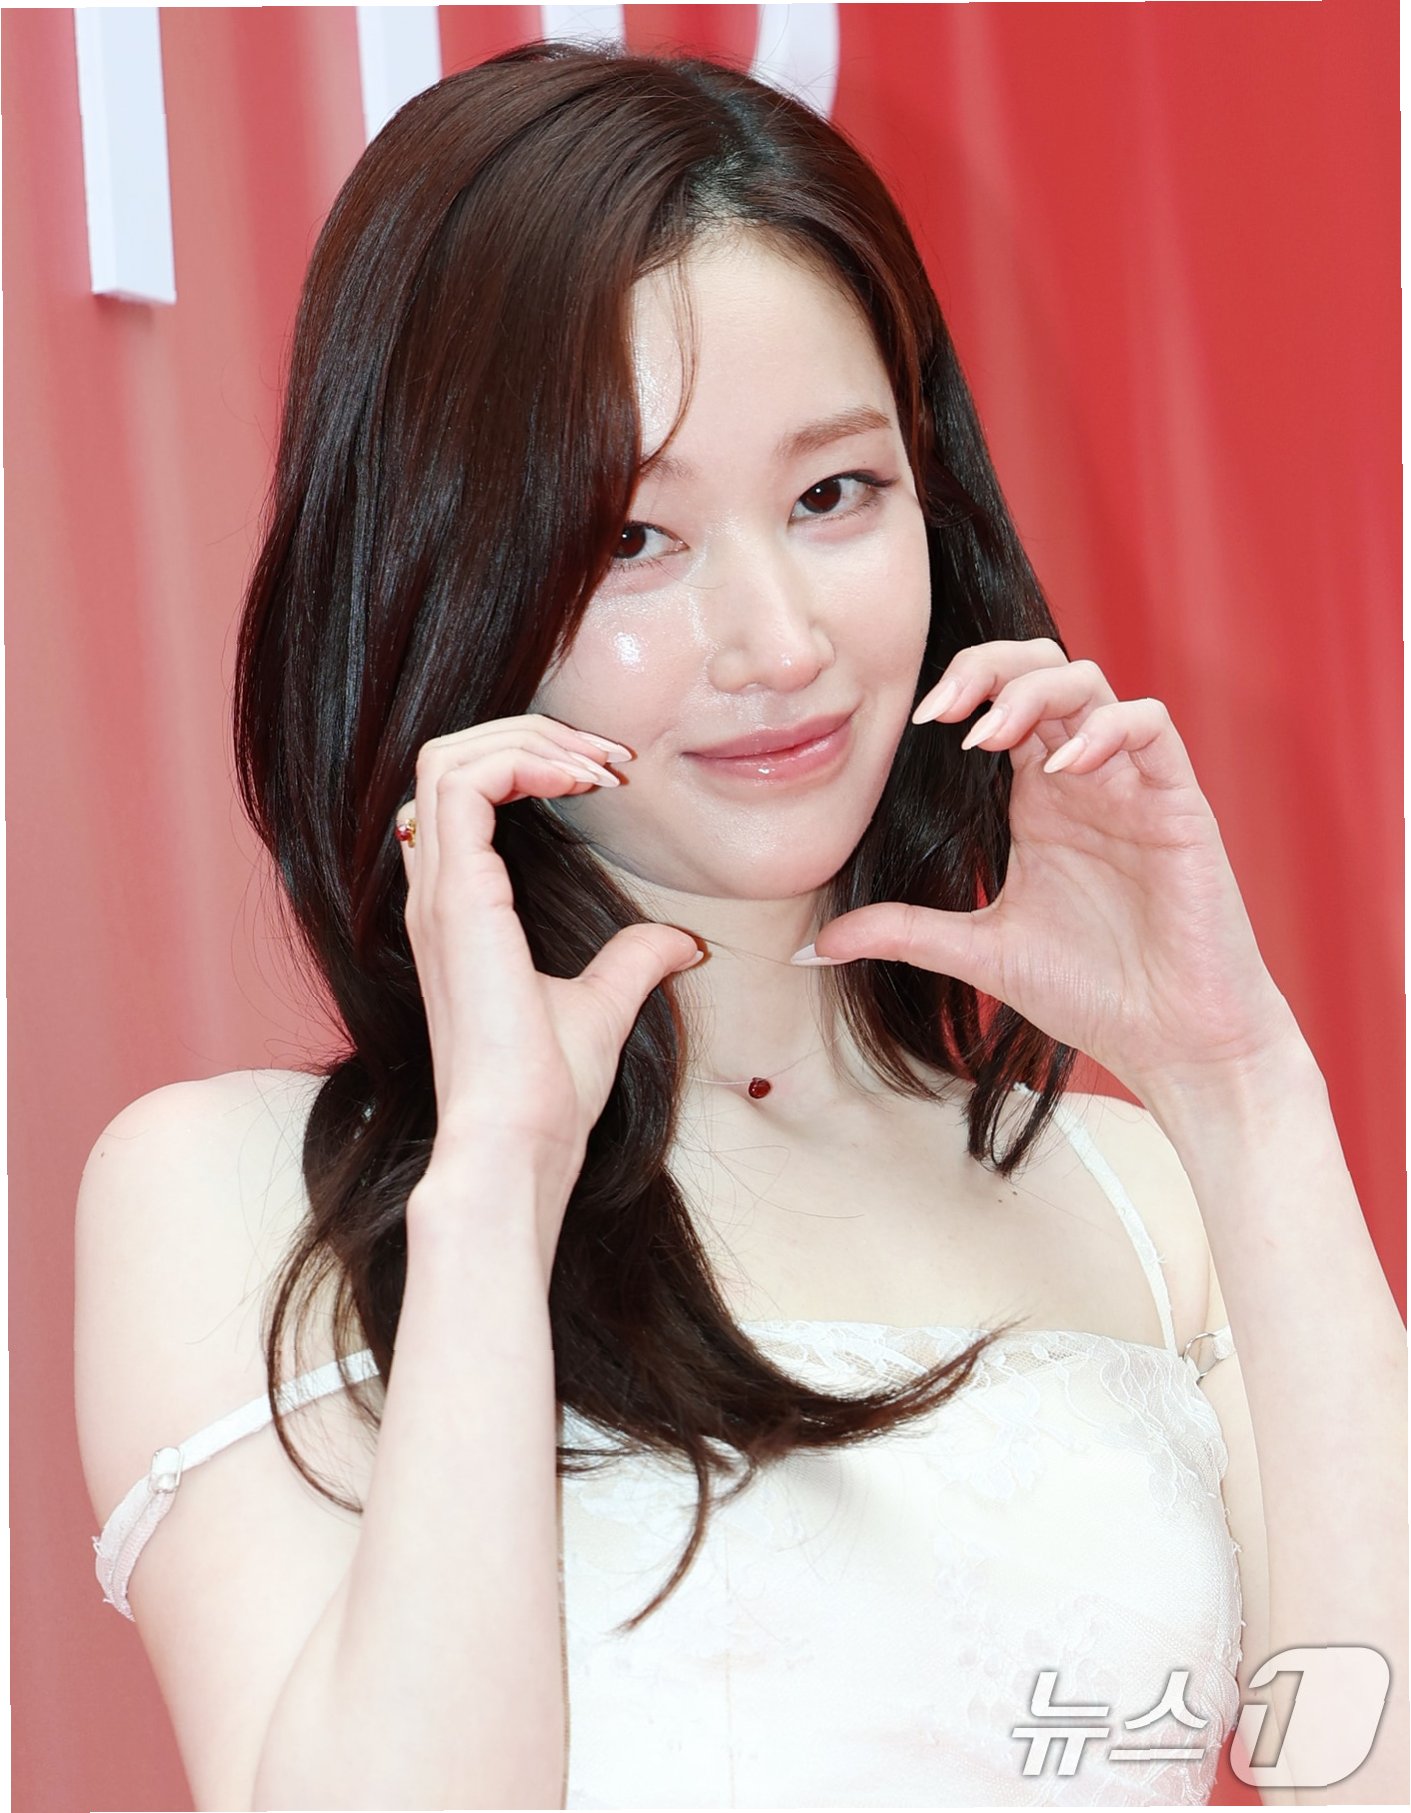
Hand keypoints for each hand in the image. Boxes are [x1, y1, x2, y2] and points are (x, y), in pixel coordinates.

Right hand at [396, 714, 700, 1240]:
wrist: (518, 1141)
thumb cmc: (545, 1092)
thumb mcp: (602, 1008)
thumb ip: (632, 963)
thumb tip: (680, 943)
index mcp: (458, 909)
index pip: (462, 792)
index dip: (529, 760)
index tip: (604, 778)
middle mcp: (437, 892)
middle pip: (449, 758)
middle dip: (532, 734)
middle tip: (608, 757)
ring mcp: (439, 894)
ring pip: (448, 757)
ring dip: (530, 740)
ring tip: (599, 764)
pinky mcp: (457, 900)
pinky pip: (464, 786)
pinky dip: (524, 762)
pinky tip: (584, 783)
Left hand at [803, 639, 1298, 1100]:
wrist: (1173, 1044)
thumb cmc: (1091, 994)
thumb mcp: (976, 954)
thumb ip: (901, 933)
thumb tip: (809, 950)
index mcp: (1038, 800)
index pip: (1001, 704)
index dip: (960, 691)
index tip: (912, 722)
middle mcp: (1083, 781)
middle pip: (1043, 671)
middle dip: (991, 669)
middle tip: (943, 709)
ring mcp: (1134, 788)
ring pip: (1093, 685)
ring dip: (1036, 692)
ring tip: (988, 736)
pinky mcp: (1181, 807)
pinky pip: (1151, 728)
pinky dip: (1107, 729)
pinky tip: (1063, 767)